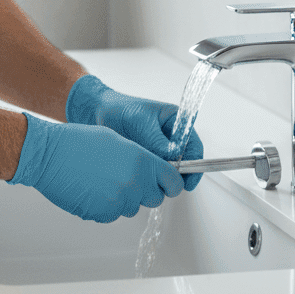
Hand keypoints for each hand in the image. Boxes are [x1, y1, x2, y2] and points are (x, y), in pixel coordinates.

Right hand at [8, 114, 184, 222]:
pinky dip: (106, 205)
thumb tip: (151, 170)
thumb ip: (140, 157)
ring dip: (124, 197)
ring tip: (102, 179)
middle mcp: (134, 183)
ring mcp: (119, 201)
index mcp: (141, 161)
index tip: (168, 184)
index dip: (171, 183)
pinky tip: (91, 189)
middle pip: (155, 198)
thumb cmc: (78, 142)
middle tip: (126, 178)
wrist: (49, 155)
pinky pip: (113, 214)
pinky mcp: (102, 214)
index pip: (173, 182)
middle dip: (145, 190)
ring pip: (132, 207)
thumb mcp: (117, 140)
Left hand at [66, 75, 203, 189]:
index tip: (188, 180)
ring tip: (149, 175)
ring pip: (170, 170)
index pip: (193, 145)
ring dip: (162, 175)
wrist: (99, 113)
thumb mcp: (142, 123)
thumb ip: (157, 141)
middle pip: (185, 162)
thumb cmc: (122, 110)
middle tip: (167, 183)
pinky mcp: (149, 159)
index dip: (194, 164)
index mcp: (177, 122)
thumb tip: (172, 158)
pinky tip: (141, 176)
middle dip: (177, 174)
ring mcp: (160, 149)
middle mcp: (172, 137)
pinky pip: (155, 172)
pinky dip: (151, 176)